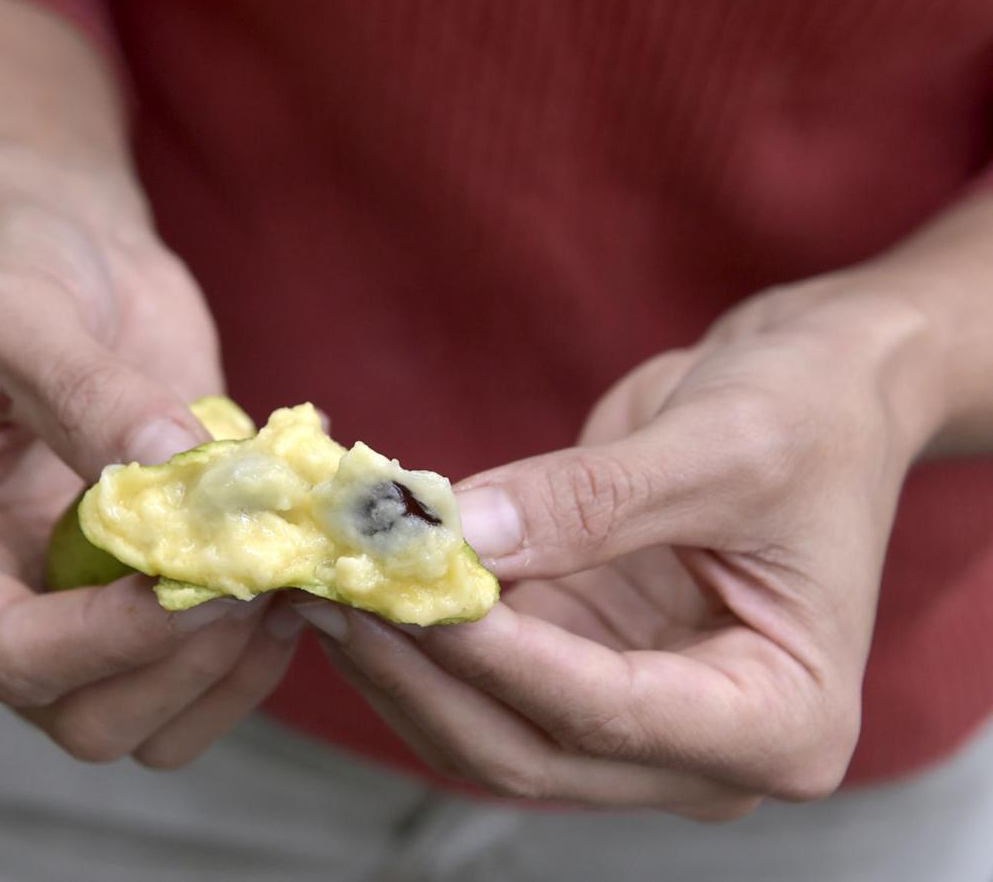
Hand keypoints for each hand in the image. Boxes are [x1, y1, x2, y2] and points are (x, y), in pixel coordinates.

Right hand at [0, 151, 302, 767]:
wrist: (64, 250)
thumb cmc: (7, 265)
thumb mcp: (17, 310)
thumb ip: (88, 395)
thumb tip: (180, 475)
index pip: (9, 653)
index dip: (115, 638)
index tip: (209, 576)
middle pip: (87, 717)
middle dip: (182, 661)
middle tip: (258, 575)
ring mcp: (67, 616)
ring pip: (154, 720)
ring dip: (232, 669)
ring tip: (285, 571)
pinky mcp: (136, 601)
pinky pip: (202, 678)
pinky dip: (257, 649)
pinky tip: (293, 570)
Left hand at [296, 273, 937, 818]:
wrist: (817, 389)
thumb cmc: (812, 415)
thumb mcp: (722, 447)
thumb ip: (588, 502)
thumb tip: (452, 535)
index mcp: (782, 721)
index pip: (612, 716)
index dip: (501, 658)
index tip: (410, 588)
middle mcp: (705, 749)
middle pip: (532, 750)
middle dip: (426, 674)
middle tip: (335, 593)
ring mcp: (637, 720)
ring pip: (488, 728)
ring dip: (401, 663)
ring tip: (322, 583)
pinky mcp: (583, 670)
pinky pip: (482, 679)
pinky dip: (418, 635)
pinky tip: (362, 579)